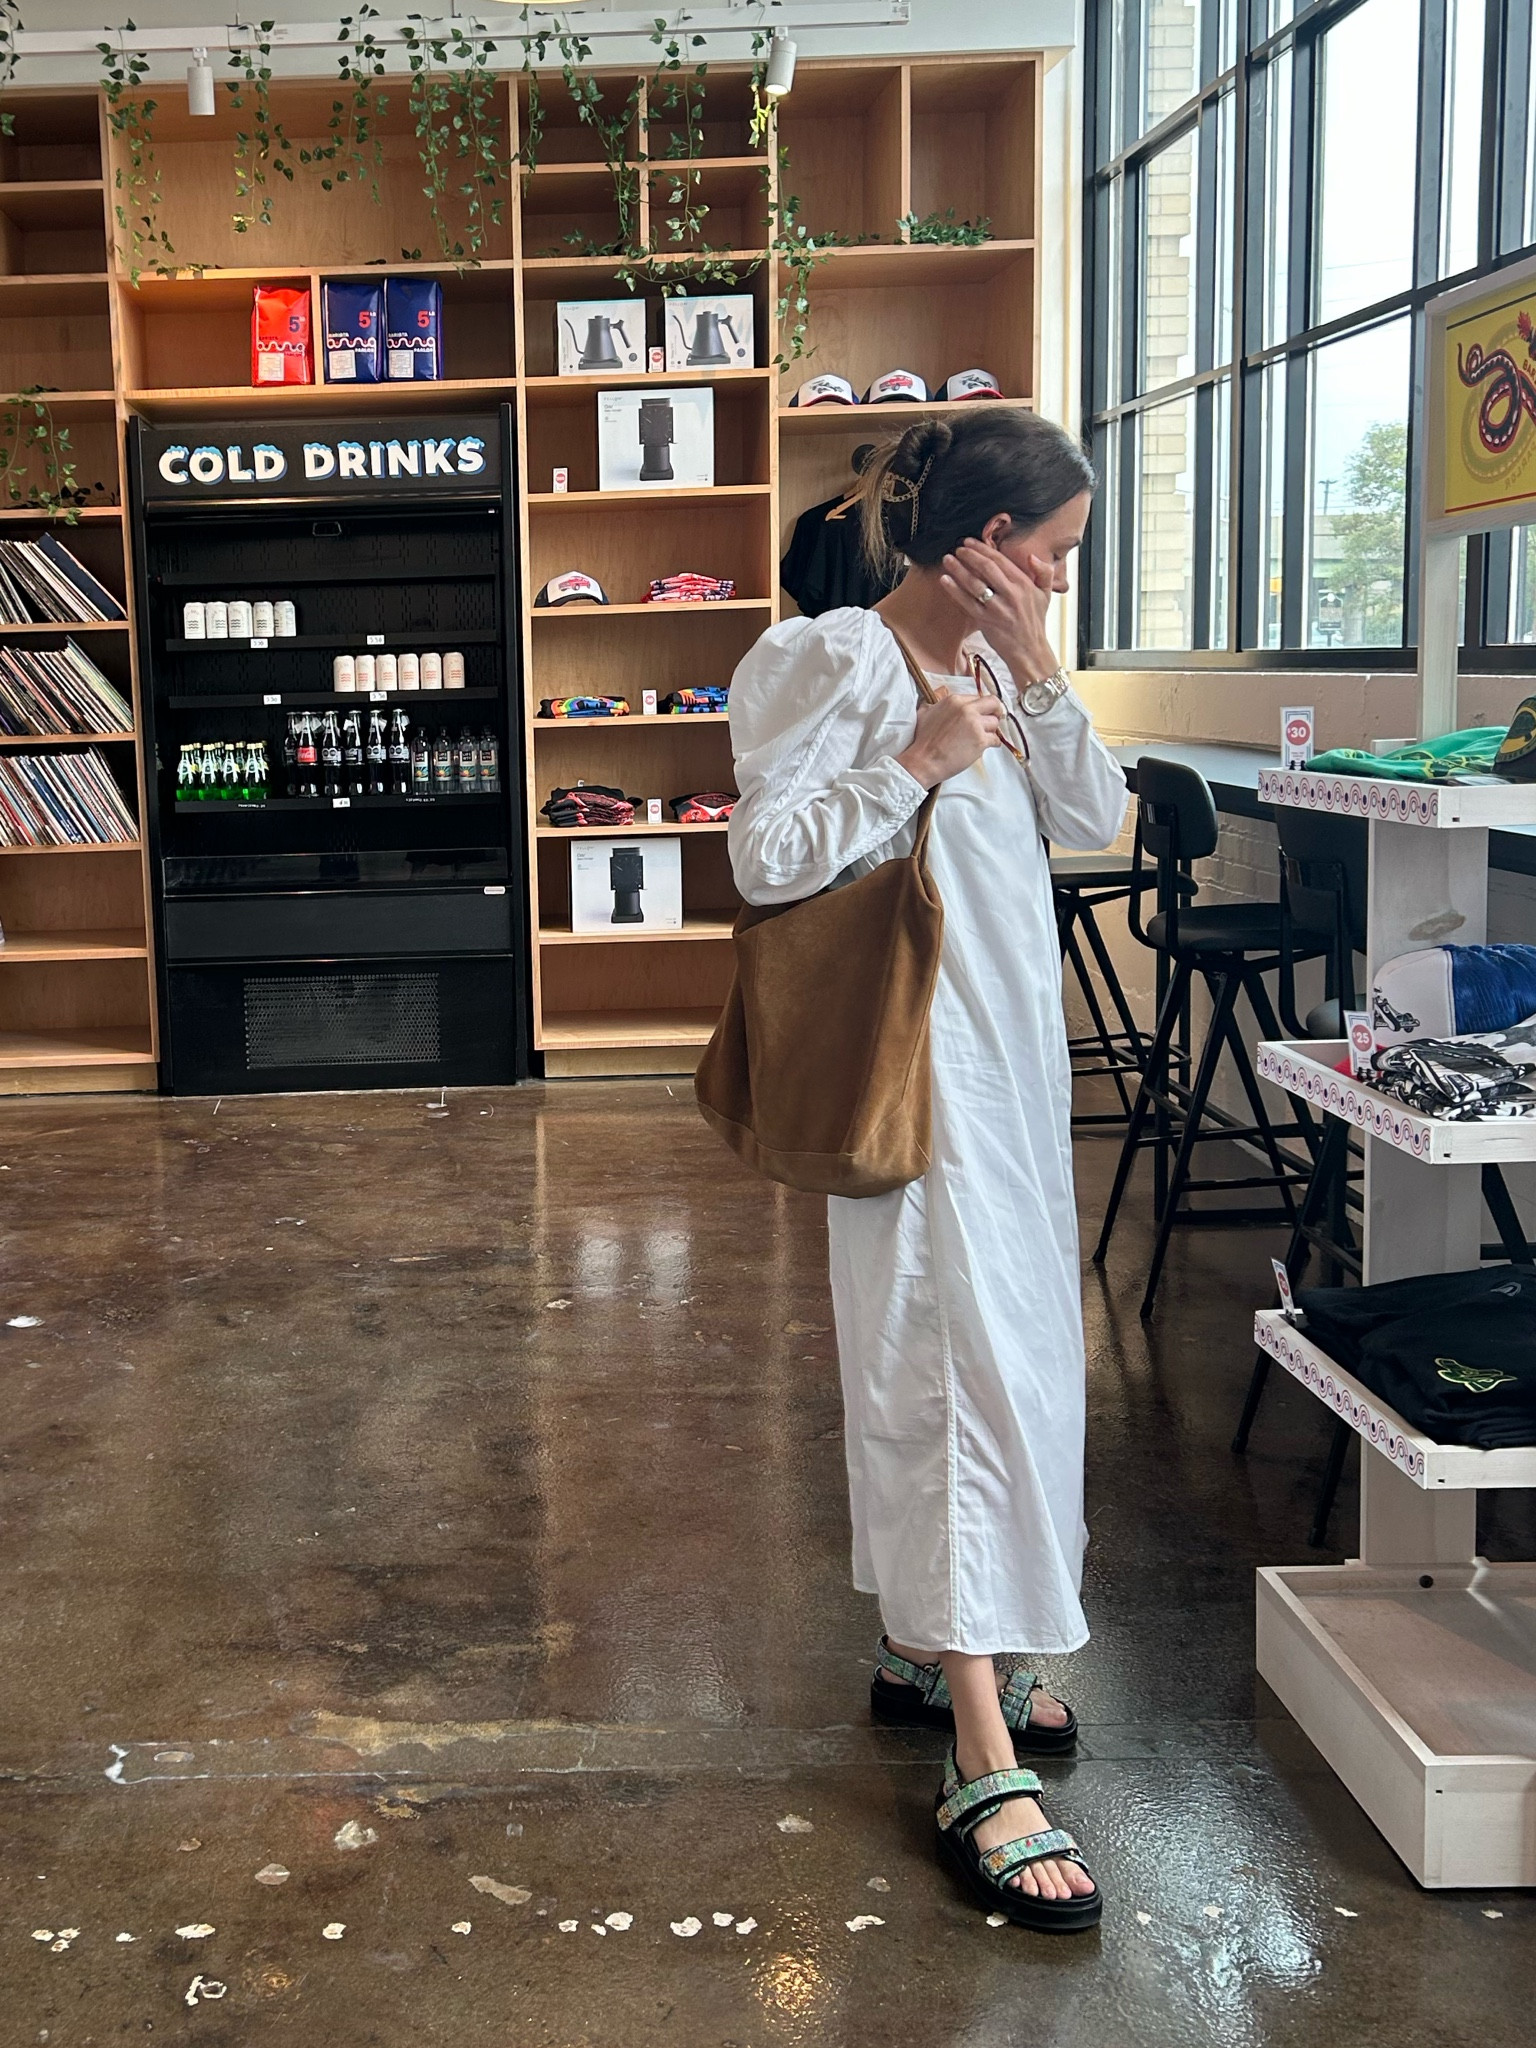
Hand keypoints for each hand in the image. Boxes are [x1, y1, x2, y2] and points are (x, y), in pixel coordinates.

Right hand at [896, 684, 1006, 788]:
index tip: (982, 713)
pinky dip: (993, 744)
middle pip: (993, 703)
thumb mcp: (925, 713)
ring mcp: (975, 725)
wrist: (924, 761)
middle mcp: (967, 709)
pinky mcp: (980, 740)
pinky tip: (985, 746)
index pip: (977, 697)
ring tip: (984, 737)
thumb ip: (935, 704)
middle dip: (996, 711)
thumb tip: (936, 699)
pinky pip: (996, 739)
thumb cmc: (922, 740)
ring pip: (995, 723)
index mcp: (954, 700)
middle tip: (994, 719)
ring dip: (992, 730)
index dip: (981, 706)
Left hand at [939, 537, 1059, 681]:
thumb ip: (1044, 572)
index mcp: (1023, 584)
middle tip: (957, 548)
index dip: (983, 549)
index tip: (970, 542)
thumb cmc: (1035, 623)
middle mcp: (1010, 594)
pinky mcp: (985, 621)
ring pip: (974, 584)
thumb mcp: (1046, 595)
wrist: (1030, 651)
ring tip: (947, 560)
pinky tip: (945, 580)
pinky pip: (966, 603)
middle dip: (969, 555)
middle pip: (986, 568)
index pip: (1000, 560)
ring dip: (958, 569)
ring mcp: (997, 608)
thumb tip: (1032, 556)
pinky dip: (954, 590)